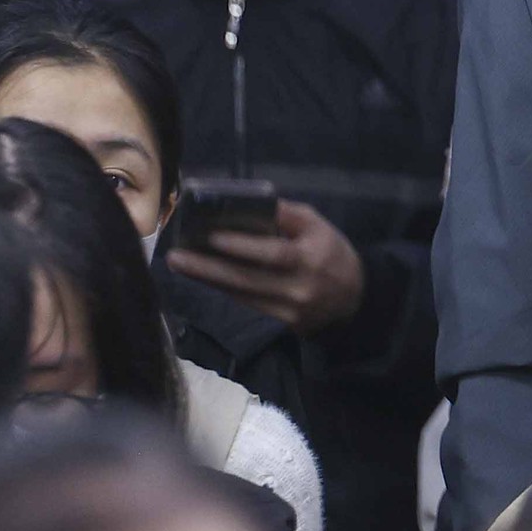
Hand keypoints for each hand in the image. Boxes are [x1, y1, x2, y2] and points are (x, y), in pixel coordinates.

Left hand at [164, 200, 364, 335]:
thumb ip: (286, 215)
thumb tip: (246, 205)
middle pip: (247, 278)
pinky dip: (223, 292)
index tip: (211, 236)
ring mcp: (289, 310)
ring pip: (241, 295)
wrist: (355, 298)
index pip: (274, 253)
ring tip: (181, 265)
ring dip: (207, 280)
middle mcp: (299, 287)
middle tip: (176, 256)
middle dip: (208, 267)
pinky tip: (203, 281)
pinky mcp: (281, 325)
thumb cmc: (331, 253)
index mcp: (312, 257)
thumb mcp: (319, 226)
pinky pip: (246, 306)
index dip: (242, 246)